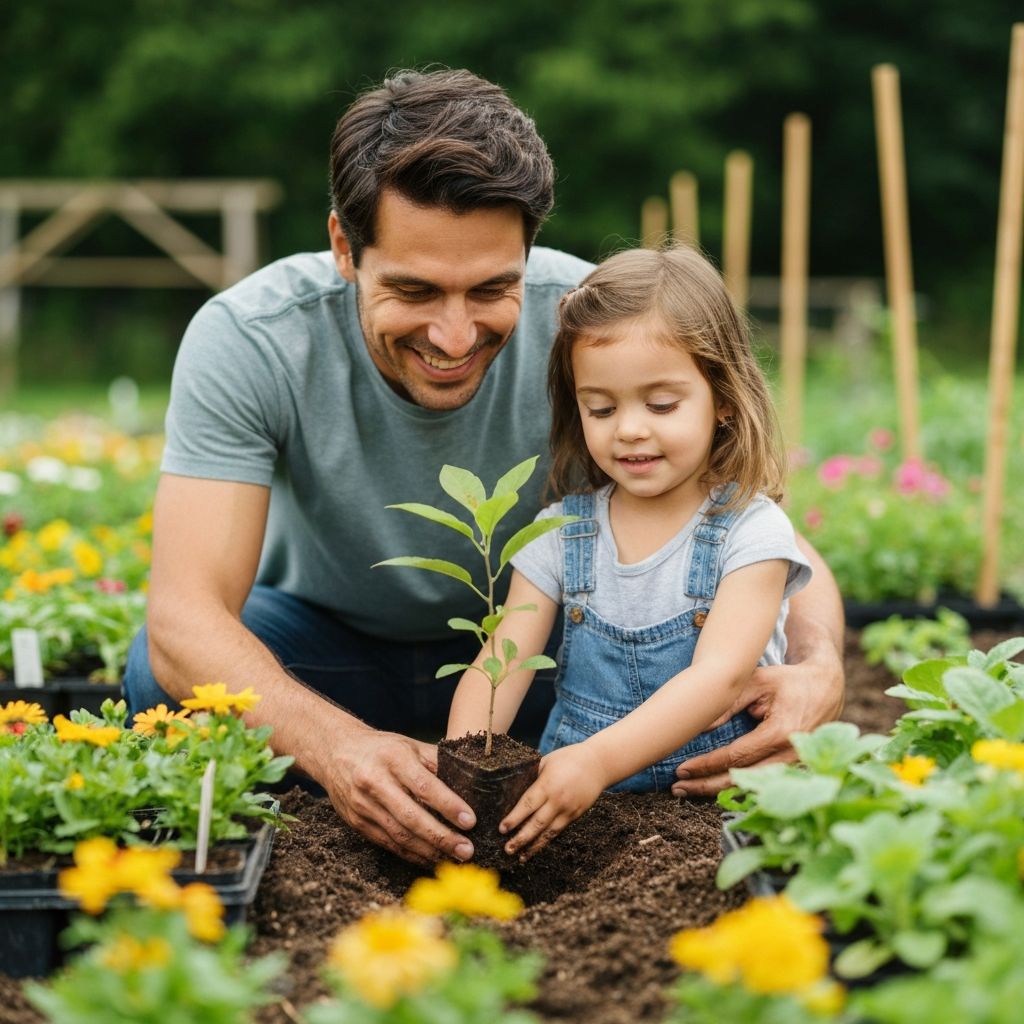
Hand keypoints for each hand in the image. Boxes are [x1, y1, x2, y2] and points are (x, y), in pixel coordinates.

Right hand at [324, 727, 476, 865]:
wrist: (336, 752)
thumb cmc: (383, 748)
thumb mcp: (409, 745)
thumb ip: (436, 762)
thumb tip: (470, 781)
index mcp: (393, 758)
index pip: (424, 786)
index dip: (449, 806)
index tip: (470, 821)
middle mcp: (375, 782)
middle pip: (411, 817)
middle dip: (442, 837)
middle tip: (467, 850)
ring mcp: (363, 805)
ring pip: (399, 835)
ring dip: (429, 851)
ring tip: (454, 858)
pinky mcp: (357, 823)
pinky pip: (389, 843)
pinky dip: (412, 854)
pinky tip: (431, 859)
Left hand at [500, 744, 605, 860]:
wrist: (598, 764)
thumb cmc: (568, 758)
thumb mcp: (546, 761)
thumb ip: (532, 776)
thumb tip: (512, 791)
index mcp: (548, 784)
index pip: (527, 805)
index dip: (514, 819)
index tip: (502, 829)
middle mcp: (558, 800)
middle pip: (536, 824)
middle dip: (520, 838)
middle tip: (506, 849)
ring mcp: (569, 810)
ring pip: (549, 833)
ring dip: (534, 847)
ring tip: (520, 857)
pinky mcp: (576, 815)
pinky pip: (558, 831)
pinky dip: (547, 841)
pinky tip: (536, 848)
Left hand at [672, 652, 844, 797]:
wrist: (826, 687)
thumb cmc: (789, 681)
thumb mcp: (757, 682)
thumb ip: (729, 703)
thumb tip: (700, 726)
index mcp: (781, 733)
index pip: (737, 757)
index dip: (707, 765)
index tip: (683, 769)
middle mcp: (791, 755)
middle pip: (742, 779)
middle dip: (707, 785)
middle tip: (678, 787)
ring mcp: (797, 767)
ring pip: (753, 787)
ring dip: (719, 790)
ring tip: (690, 790)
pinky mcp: (797, 770)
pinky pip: (764, 784)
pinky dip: (739, 788)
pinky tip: (715, 789)